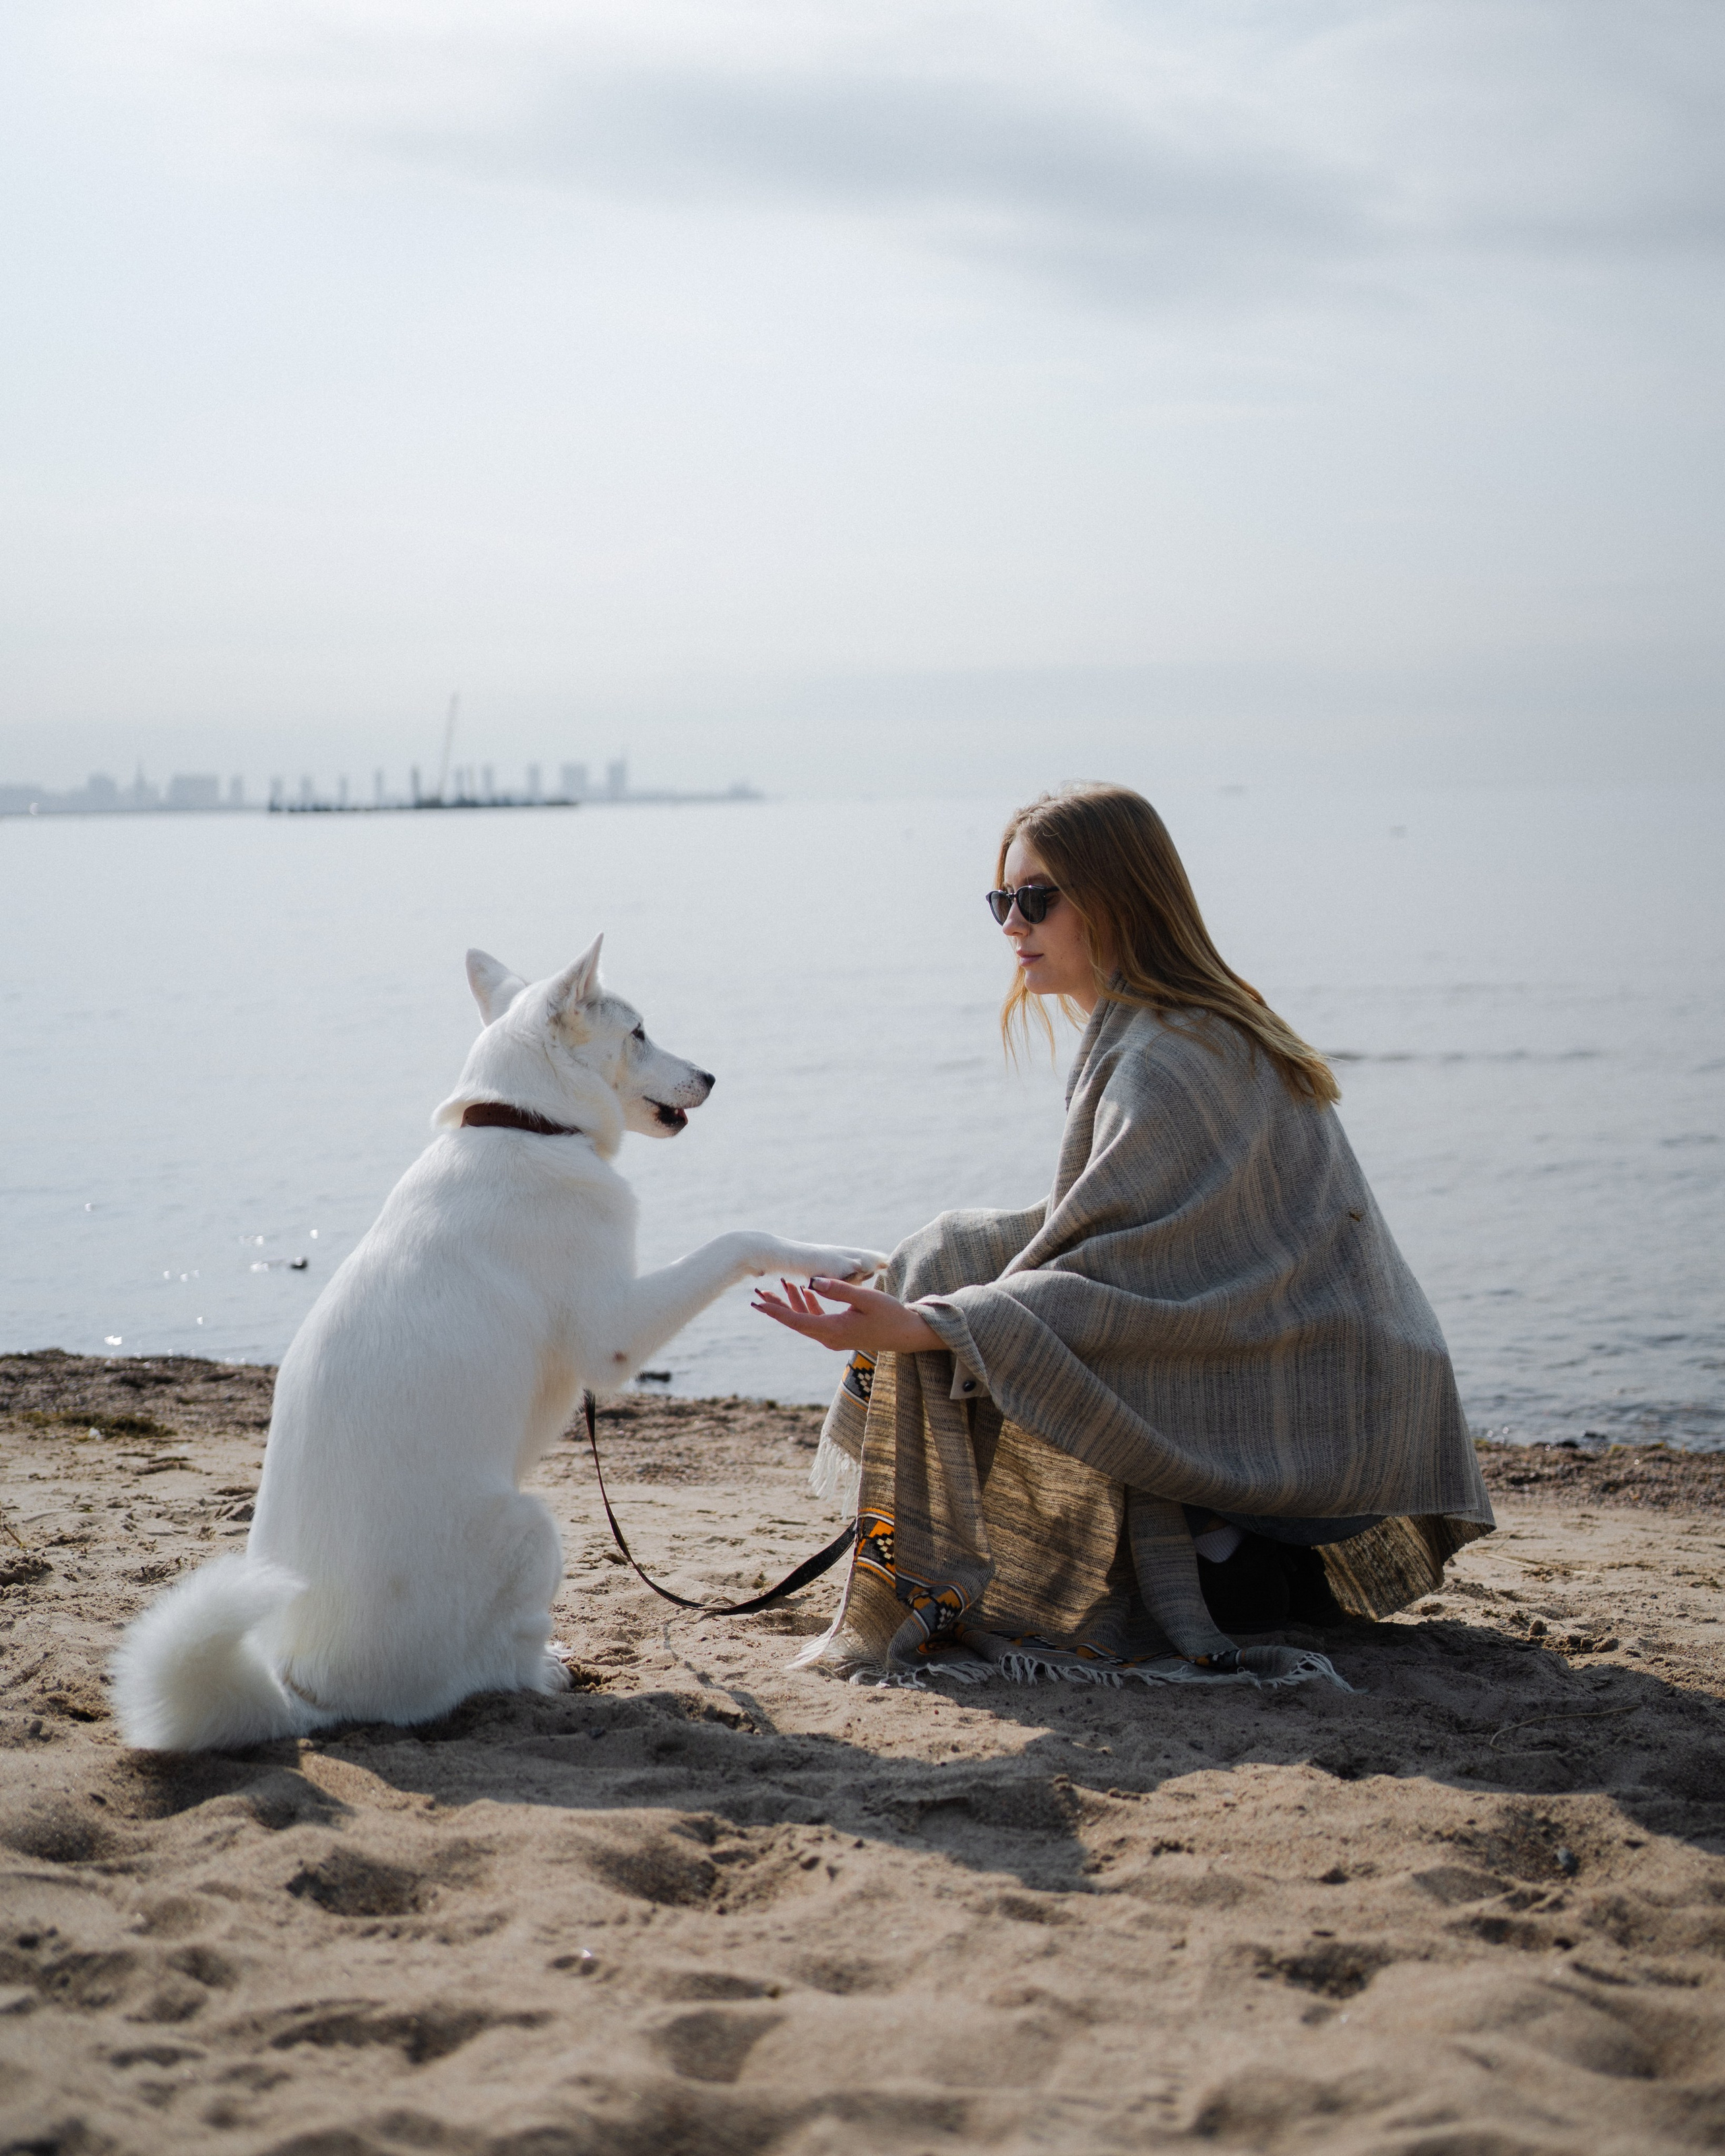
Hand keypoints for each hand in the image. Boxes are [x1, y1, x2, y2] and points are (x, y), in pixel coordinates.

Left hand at [750, 1275, 943, 1355]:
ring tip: (781, 1284)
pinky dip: (808, 1306)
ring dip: (793, 1303)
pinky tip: (804, 1292)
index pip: (797, 1321)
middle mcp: (829, 1337)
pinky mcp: (839, 1333)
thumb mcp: (866, 1299)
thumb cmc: (890, 1315)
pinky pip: (817, 1320)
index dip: (776, 1311)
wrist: (907, 1334)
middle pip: (796, 1322)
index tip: (758, 1304)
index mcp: (833, 1330)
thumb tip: (812, 1282)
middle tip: (758, 1293)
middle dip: (777, 1307)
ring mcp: (834, 1337)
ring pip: (805, 1320)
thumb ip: (839, 1290)